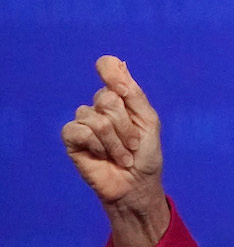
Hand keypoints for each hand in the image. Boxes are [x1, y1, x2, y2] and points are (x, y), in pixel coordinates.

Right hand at [62, 56, 165, 214]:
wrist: (137, 184)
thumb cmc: (145, 154)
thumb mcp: (148, 121)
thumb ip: (133, 94)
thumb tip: (119, 63)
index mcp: (120, 97)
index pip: (108, 67)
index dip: (111, 71)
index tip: (123, 90)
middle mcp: (99, 106)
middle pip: (107, 97)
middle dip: (126, 126)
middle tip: (133, 144)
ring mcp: (84, 121)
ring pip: (96, 119)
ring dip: (116, 142)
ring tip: (123, 156)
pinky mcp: (71, 138)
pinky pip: (80, 131)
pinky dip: (98, 146)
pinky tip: (102, 157)